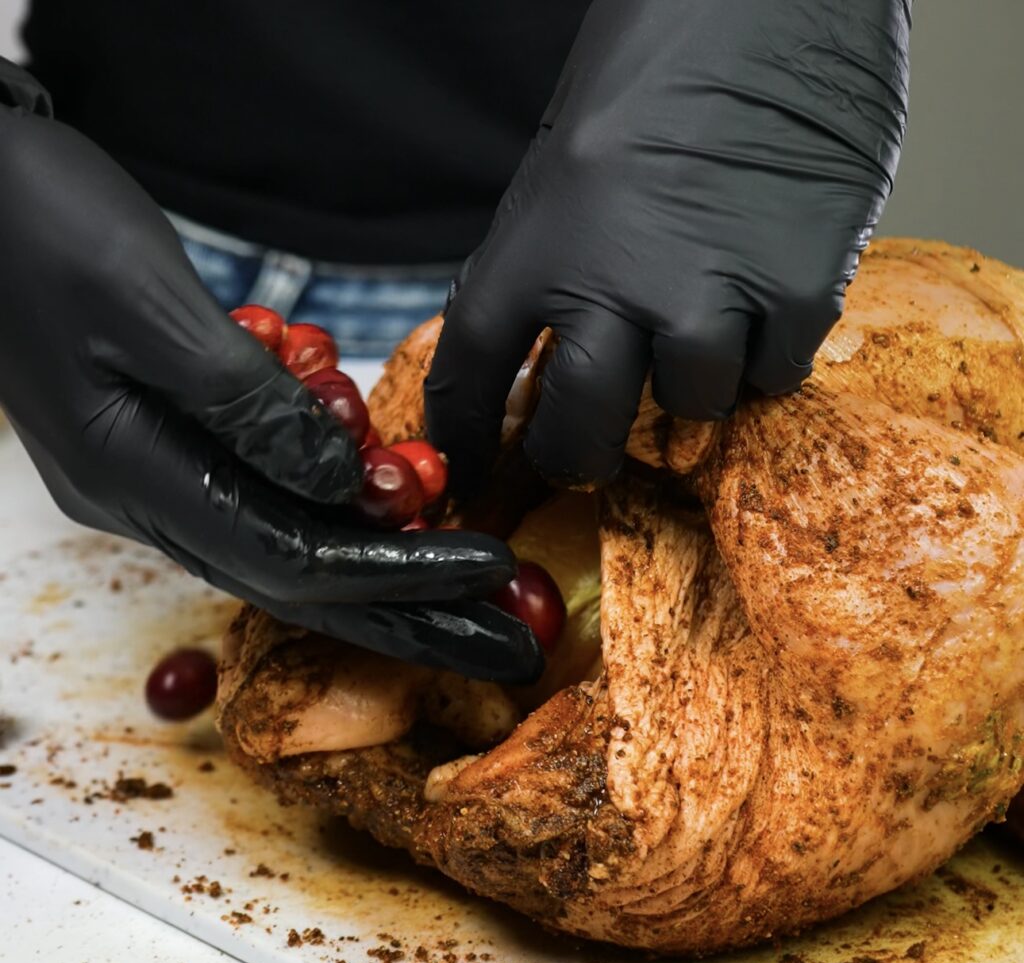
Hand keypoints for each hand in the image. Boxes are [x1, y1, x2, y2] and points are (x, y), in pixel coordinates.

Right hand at [0, 63, 541, 683]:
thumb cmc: (39, 228)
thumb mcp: (148, 306)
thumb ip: (247, 405)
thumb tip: (344, 489)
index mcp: (136, 478)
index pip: (295, 561)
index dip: (399, 576)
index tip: (489, 574)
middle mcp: (145, 502)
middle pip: (300, 588)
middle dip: (411, 619)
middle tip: (508, 647)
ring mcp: (153, 482)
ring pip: (289, 557)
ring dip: (387, 585)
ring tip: (474, 602)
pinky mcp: (170, 452)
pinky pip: (270, 511)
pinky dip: (343, 528)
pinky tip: (398, 526)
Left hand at [425, 0, 910, 488]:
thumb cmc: (658, 74)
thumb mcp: (567, 171)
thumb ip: (550, 265)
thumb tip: (542, 353)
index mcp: (539, 238)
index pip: (472, 365)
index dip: (467, 432)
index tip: (471, 467)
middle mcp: (614, 279)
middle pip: (581, 427)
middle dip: (578, 455)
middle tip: (589, 449)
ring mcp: (709, 290)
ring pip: (691, 407)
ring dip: (691, 386)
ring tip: (702, 324)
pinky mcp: (797, 287)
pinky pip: (771, 376)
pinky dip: (763, 355)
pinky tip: (761, 297)